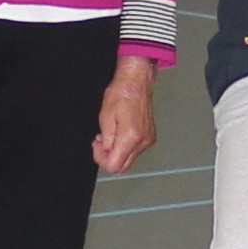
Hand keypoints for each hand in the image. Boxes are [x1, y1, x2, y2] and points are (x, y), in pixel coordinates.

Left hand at [91, 55, 158, 174]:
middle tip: (101, 142)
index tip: (97, 145)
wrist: (136, 81)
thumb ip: (106, 140)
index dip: (101, 159)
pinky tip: (120, 132)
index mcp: (131, 137)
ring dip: (117, 151)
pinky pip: (135, 150)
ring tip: (111, 133)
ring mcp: (148, 140)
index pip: (114, 166)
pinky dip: (125, 146)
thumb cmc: (121, 93)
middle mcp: (143, 142)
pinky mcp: (150, 136)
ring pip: (129, 159)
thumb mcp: (105, 117)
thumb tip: (107, 151)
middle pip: (123, 167)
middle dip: (109, 157)